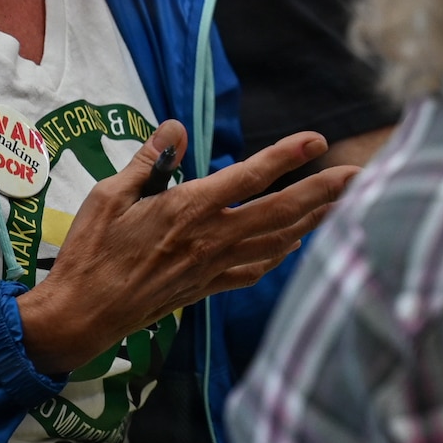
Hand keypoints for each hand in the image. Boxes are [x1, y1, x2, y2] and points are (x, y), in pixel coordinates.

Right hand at [18, 122, 356, 373]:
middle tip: (359, 173)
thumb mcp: (110, 195)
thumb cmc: (90, 251)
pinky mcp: (209, 288)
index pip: (250, 176)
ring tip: (345, 203)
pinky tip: (299, 243)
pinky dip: (285, 254)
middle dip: (324, 191)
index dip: (287, 156)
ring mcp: (214, 267)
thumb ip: (149, 160)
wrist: (83, 315)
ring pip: (279, 241)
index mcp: (188, 209)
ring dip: (316, 220)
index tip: (317, 140)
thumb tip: (177, 127)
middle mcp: (211, 238)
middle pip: (282, 211)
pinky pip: (258, 269)